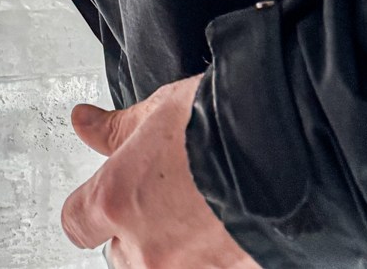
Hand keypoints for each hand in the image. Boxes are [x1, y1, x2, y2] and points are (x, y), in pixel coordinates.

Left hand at [62, 77, 258, 267]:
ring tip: (202, 219)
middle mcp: (145, 249)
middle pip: (120, 256)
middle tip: (165, 203)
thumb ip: (116, 130)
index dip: (89, 210)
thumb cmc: (222, 126)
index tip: (100, 201)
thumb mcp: (158, 113)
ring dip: (174, 252)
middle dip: (136, 234)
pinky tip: (228, 235)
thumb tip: (84, 123)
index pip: (77, 223)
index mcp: (116, 200)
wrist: (289, 152)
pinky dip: (212, 260)